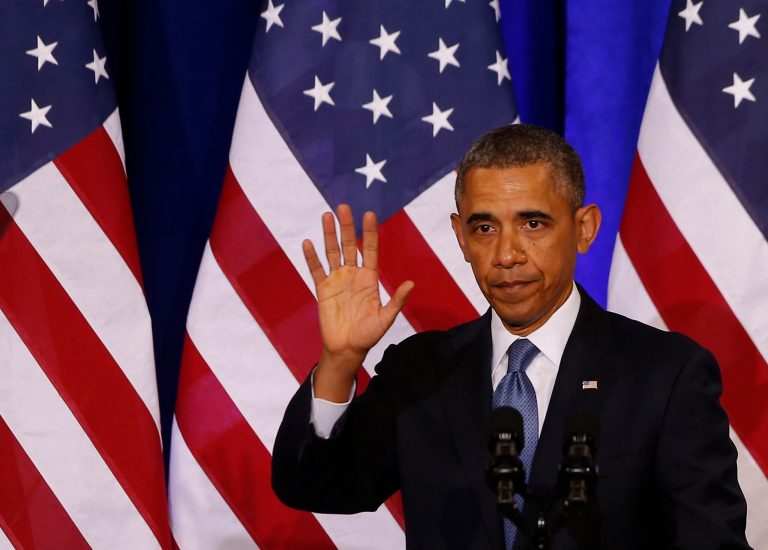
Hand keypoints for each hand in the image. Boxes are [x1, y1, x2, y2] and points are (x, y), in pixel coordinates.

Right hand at [304, 204, 413, 401]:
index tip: (369, 214)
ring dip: (329, 234)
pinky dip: (312, 257)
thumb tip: (411, 284)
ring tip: (326, 216)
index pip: (369, 249)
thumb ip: (397, 301)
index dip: (369, 232)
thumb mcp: (386, 318)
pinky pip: (316, 270)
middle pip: (349, 244)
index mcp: (369, 278)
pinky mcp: (323, 289)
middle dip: (347, 226)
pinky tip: (308, 242)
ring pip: (332, 252)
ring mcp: (337, 280)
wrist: (347, 349)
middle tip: (343, 206)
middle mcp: (353, 274)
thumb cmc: (369, 335)